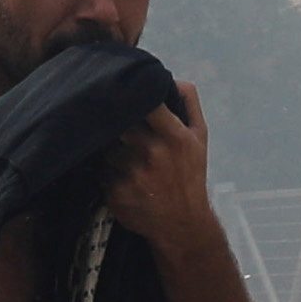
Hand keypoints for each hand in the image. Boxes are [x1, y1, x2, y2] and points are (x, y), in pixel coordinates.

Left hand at [102, 81, 221, 259]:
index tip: (126, 94)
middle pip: (119, 121)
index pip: (147, 102)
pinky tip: (119, 175)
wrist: (182, 224)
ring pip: (106, 146)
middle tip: (115, 123)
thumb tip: (171, 77)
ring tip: (122, 155)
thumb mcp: (200, 138)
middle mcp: (153, 153)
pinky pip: (100, 170)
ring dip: (109, 147)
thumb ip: (189, 103)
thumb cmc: (189, 176)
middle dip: (116, 122)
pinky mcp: (116, 192)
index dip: (133, 96)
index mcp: (174, 136)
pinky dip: (105, 170)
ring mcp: (133, 173)